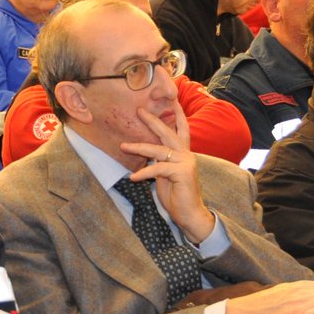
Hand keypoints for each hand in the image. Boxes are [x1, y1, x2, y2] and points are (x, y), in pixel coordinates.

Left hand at [121, 108, 214, 243]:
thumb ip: (159, 162)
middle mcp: (187, 155)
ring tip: (123, 146)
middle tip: (139, 111)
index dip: (176, 114)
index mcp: (184, 153)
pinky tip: (133, 177)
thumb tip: (147, 154)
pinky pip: (158, 169)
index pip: (181, 129)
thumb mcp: (165, 176)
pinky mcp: (182, 173)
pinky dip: (144, 172)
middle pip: (169, 132)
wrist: (190, 215)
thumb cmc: (177, 196)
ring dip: (139, 147)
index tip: (171, 99)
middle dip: (153, 120)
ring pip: (159, 150)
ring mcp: (186, 162)